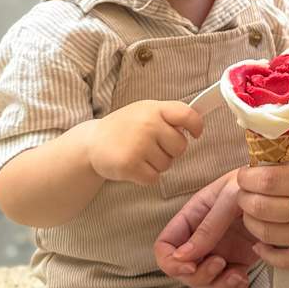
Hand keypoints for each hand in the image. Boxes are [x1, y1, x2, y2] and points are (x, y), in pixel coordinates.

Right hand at [87, 99, 202, 184]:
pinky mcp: (130, 165)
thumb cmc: (124, 128)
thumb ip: (168, 116)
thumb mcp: (145, 112)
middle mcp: (148, 124)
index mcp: (154, 109)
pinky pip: (154, 178)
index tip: (195, 134)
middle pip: (180, 147)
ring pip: (167, 164)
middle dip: (170, 151)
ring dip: (156, 164)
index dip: (196, 126)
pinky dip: (146, 176)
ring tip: (138, 154)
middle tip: (152, 147)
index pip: (187, 115)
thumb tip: (194, 127)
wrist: (91, 143)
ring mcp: (138, 145)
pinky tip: (133, 166)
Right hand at [154, 171, 258, 287]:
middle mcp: (201, 238)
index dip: (170, 261)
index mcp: (192, 218)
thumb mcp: (231, 196)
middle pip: (182, 271)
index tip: (190, 265)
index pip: (164, 246)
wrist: (288, 191)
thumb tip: (184, 257)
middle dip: (199, 276)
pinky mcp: (239, 262)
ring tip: (237, 275)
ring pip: (203, 283)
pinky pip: (227, 286)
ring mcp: (219, 252)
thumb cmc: (256, 183)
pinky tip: (244, 279)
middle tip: (221, 264)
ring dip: (216, 286)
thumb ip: (209, 225)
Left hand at [234, 159, 288, 268]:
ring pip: (271, 233)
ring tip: (250, 214)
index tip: (246, 172)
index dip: (252, 175)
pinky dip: (269, 255)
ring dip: (253, 223)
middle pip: (266, 205)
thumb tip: (284, 168)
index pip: (275, 177)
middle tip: (243, 192)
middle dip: (247, 198)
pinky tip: (261, 247)